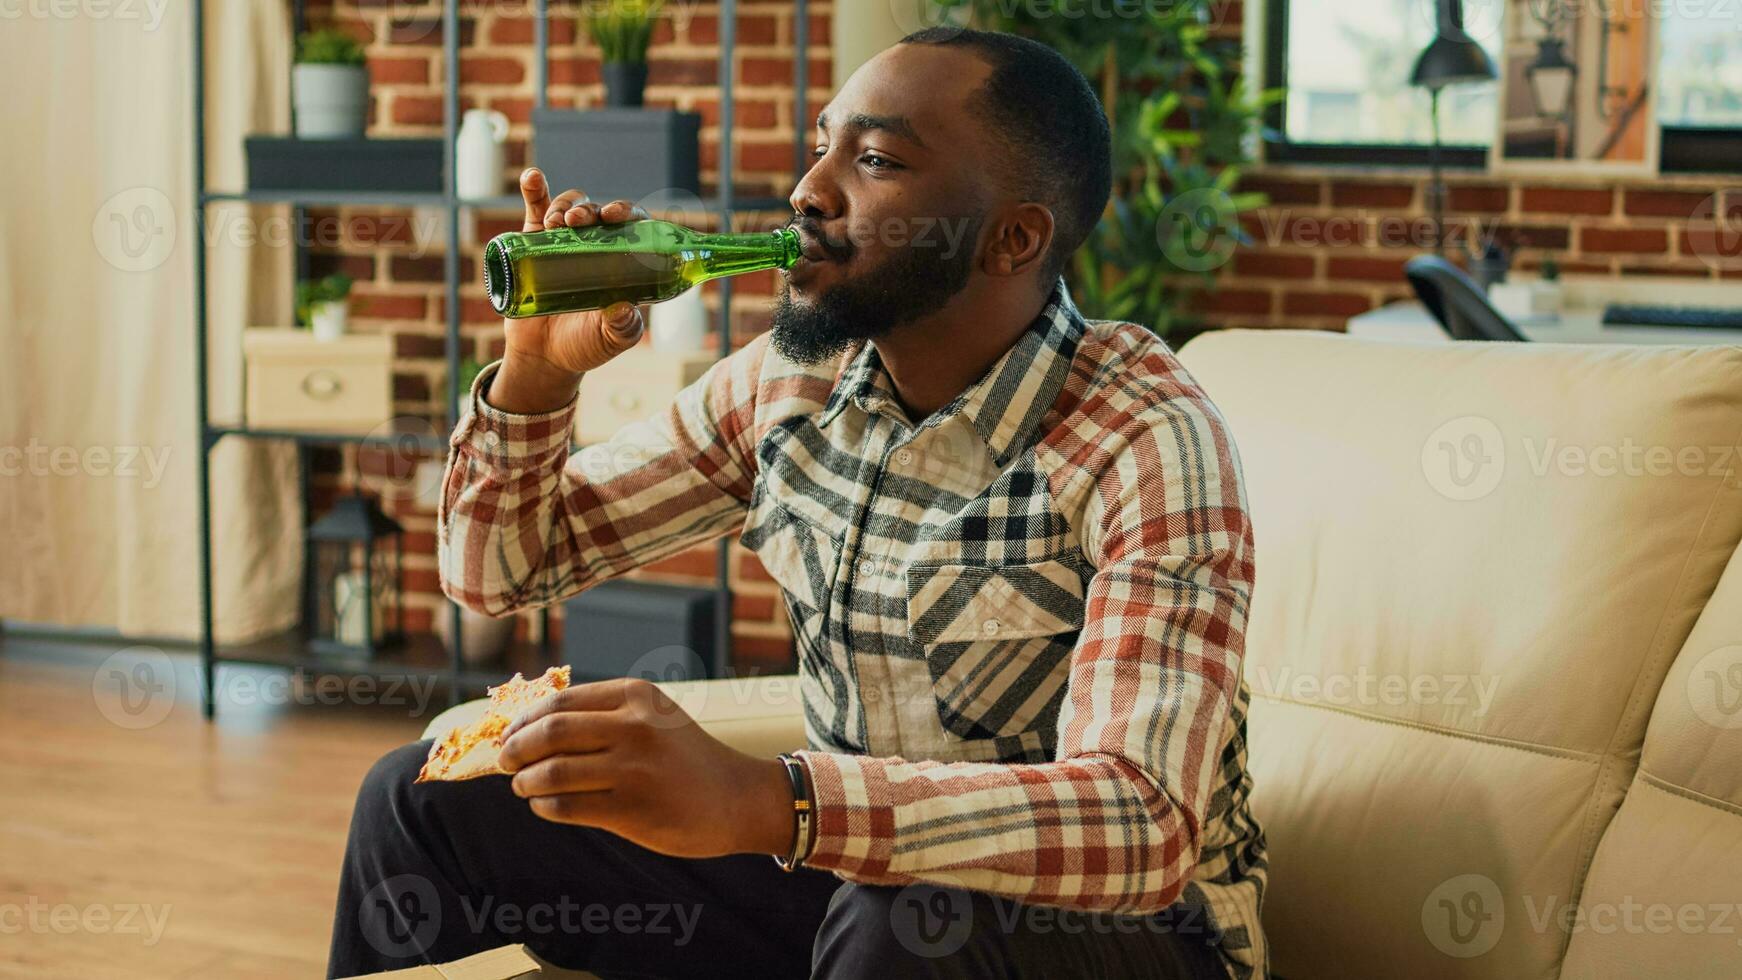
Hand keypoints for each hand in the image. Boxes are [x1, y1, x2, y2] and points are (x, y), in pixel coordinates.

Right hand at [487, 167, 650, 413]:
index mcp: (623, 262)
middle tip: (582, 220)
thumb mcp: (610, 340)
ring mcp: (565, 242)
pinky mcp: (534, 243)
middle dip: (592, 210)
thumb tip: (626, 309)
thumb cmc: (585, 344)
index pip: (634, 227)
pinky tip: (533, 177)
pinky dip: (534, 190)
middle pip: (600, 214)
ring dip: (566, 206)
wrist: (543, 356)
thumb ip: (622, 328)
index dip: (628, 214)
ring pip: (571, 208)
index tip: (616, 217)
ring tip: (557, 222)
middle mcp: (597, 246)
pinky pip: (536, 209)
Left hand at [497, 677, 799, 858]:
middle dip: (516, 749)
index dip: (524, 721)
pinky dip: (544, 807)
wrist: (737, 798)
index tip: (509, 736)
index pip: (560, 702)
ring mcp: (633, 768)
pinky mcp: (632, 809)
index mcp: (636, 696)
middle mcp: (634, 726)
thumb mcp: (653, 717)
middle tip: (505, 762)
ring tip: (522, 787)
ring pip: (552, 771)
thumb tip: (531, 727)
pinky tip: (544, 806)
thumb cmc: (685, 758)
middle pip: (550, 732)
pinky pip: (567, 806)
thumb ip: (604, 715)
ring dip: (525, 782)